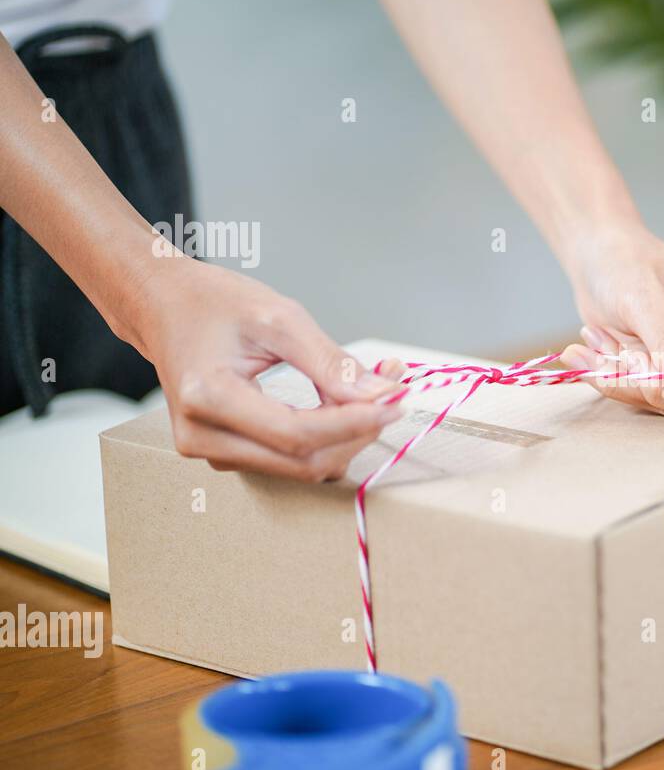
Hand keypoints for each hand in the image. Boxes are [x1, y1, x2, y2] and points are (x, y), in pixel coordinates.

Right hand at [134, 256, 404, 480]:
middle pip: (304, 461)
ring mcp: (210, 452)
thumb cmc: (213, 303)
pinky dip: (326, 437)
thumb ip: (331, 363)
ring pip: (301, 466)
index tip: (396, 400)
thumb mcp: (279, 317)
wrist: (161, 306)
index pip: (298, 434)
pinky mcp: (225, 453)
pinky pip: (289, 459)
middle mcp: (203, 437)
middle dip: (358, 431)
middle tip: (392, 392)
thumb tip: (381, 395)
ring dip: (347, 436)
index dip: (355, 422)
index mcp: (208, 398)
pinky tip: (344, 404)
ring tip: (374, 390)